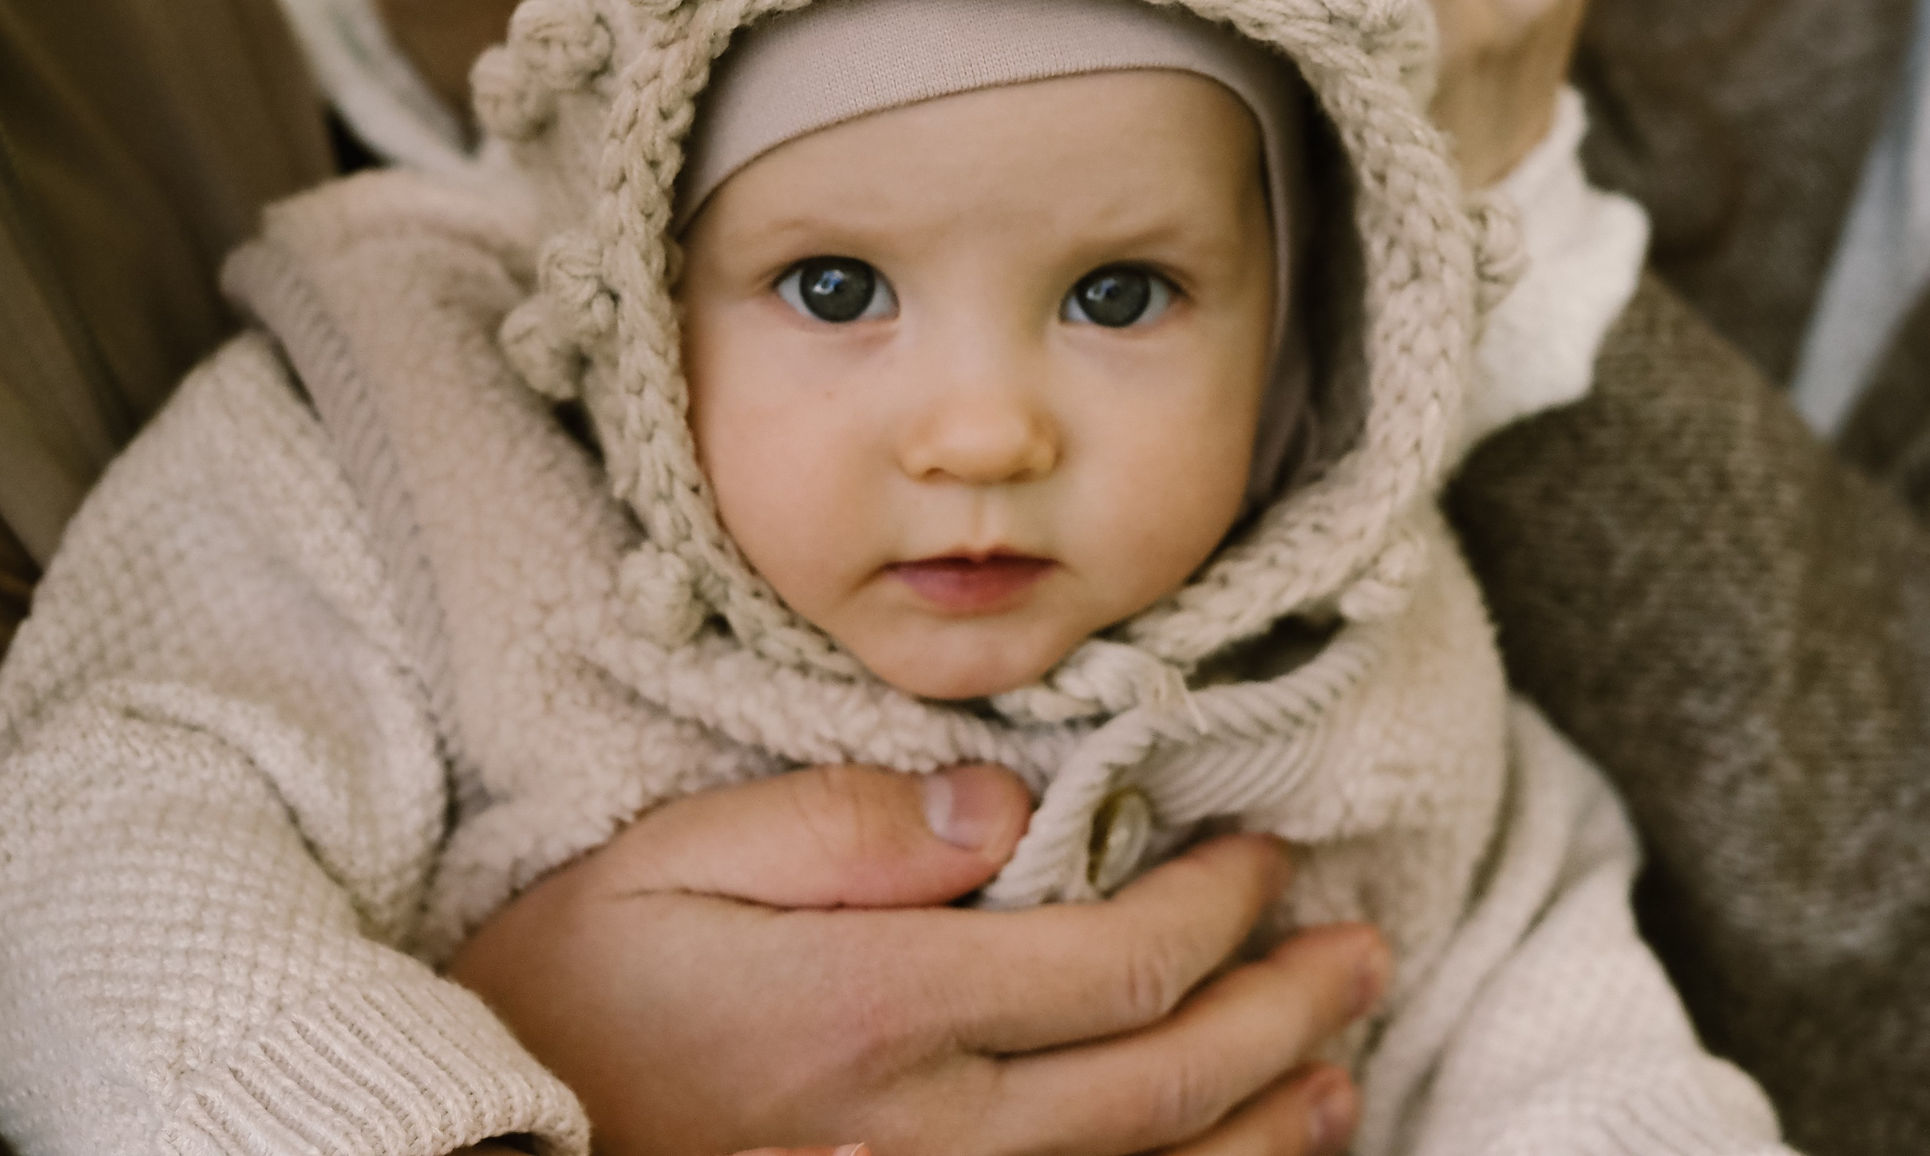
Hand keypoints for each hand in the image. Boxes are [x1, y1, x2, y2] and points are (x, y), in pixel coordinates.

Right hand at [449, 764, 1383, 1155]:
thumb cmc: (570, 995)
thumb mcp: (675, 862)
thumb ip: (848, 828)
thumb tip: (1005, 805)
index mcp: (882, 1008)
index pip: (1116, 959)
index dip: (1218, 906)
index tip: (1263, 854)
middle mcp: (930, 1132)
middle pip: (1167, 1076)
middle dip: (1284, 1008)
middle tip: (1359, 949)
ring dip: (1270, 1124)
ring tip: (1344, 1066)